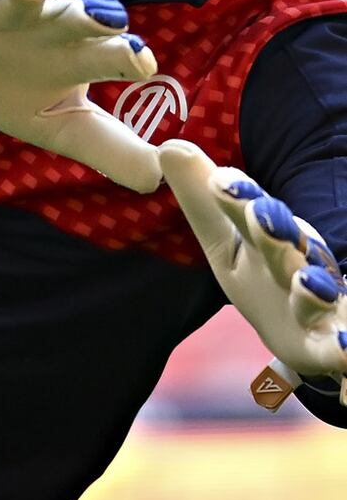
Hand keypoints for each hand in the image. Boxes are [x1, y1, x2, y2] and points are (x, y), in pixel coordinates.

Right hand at [0, 0, 160, 192]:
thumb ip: (111, 150)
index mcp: (80, 58)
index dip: (127, 56)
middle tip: (108, 16)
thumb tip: (158, 179)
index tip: (142, 62)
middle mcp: (51, 29)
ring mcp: (9, 13)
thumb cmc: (24, 95)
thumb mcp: (65, 129)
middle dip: (92, 13)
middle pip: (77, 16)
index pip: (111, 55)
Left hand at [159, 139, 346, 406]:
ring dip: (315, 291)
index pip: (251, 215)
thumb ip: (203, 199)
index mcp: (271, 240)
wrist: (326, 340)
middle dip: (275, 234)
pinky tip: (346, 350)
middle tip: (260, 216)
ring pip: (318, 298)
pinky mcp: (334, 351)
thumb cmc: (269, 282)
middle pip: (286, 250)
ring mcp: (322, 309)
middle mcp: (301, 267)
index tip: (218, 182)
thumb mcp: (230, 245)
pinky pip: (342, 353)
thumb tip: (170, 145)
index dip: (238, 198)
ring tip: (307, 284)